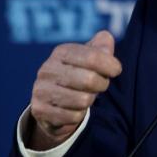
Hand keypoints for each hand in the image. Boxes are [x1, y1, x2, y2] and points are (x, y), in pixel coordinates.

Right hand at [27, 30, 121, 149]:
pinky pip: (73, 116)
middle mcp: (47, 69)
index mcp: (61, 52)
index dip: (110, 65)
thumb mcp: (91, 57)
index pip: (92, 57)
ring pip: (83, 100)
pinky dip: (79, 114)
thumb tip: (106, 39)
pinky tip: (74, 109)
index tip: (116, 70)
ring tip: (86, 96)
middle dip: (102, 84)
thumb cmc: (80, 75)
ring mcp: (41, 90)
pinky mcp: (39, 110)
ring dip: (90, 100)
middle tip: (100, 85)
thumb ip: (102, 45)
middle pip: (89, 80)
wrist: (53, 103)